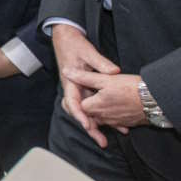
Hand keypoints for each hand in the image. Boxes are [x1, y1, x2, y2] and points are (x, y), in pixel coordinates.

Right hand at [51, 23, 119, 147]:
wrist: (66, 39)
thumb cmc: (74, 45)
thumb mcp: (87, 52)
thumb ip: (100, 63)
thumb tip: (114, 72)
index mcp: (70, 82)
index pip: (73, 103)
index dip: (80, 115)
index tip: (88, 125)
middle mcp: (74, 90)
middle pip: (80, 113)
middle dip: (90, 128)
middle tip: (100, 141)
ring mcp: (80, 91)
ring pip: (87, 111)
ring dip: (97, 125)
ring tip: (106, 140)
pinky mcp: (86, 90)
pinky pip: (93, 106)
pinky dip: (102, 115)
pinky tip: (114, 124)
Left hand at [70, 70, 146, 132]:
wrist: (156, 100)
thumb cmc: (131, 88)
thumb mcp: (105, 79)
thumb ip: (84, 77)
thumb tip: (66, 71)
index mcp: (95, 107)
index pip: (78, 106)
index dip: (75, 98)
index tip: (76, 90)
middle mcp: (103, 117)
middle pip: (89, 114)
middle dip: (85, 107)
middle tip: (85, 96)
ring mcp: (115, 121)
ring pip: (101, 118)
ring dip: (98, 112)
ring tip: (99, 101)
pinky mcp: (126, 122)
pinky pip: (114, 121)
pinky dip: (112, 115)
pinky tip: (115, 108)